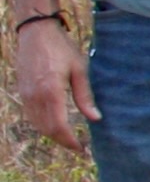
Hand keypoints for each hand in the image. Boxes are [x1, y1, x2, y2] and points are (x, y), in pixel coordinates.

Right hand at [15, 18, 93, 149]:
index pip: (59, 126)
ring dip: (52, 135)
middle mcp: (34, 96)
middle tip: (79, 147)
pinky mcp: (22, 91)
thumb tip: (95, 119)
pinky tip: (55, 125)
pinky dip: (43, 124)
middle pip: (47, 129)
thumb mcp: (79, 69)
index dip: (70, 141)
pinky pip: (31, 115)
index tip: (82, 149)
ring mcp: (26, 94)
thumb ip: (85, 96)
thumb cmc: (61, 48)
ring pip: (37, 124)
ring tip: (69, 139)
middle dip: (63, 141)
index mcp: (50, 92)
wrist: (36, 32)